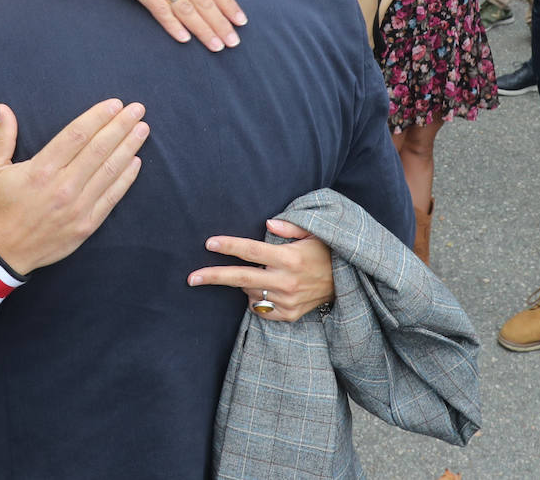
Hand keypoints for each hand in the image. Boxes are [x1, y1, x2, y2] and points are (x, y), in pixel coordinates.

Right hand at [0, 101, 147, 275]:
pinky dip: (126, 178)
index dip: (98, 117)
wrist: (3, 253)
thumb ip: (1, 138)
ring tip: (143, 129)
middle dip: (121, 126)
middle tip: (138, 109)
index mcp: (41, 170)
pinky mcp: (87, 225)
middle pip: (98, 149)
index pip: (76, 135)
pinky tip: (136, 162)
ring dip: (129, 147)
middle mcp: (63, 186)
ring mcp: (78, 207)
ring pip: (109, 171)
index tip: (115, 104)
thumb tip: (3, 108)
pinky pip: (112, 197)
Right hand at [77, 0, 245, 51]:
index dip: (228, 5)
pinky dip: (173, 25)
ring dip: (202, 29)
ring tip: (216, 46)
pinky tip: (184, 39)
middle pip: (204, 0)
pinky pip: (159, 8)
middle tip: (233, 43)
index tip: (241, 22)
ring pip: (185, 7)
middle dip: (221, 23)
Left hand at [187, 220, 333, 321]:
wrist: (348, 283)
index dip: (229, 247)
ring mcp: (287, 301)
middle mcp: (286, 281)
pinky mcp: (289, 315)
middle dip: (213, 277)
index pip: (252, 251)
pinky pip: (260, 309)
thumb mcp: (315, 232)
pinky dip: (256, 299)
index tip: (209, 243)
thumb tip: (267, 223)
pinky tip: (266, 289)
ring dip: (245, 284)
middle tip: (191, 278)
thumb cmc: (327, 251)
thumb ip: (290, 226)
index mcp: (290, 258)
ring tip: (261, 273)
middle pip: (241, 278)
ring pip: (249, 293)